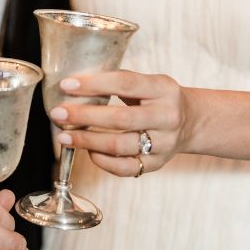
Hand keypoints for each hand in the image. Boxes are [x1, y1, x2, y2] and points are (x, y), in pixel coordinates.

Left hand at [50, 69, 191, 176]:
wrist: (190, 122)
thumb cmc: (160, 98)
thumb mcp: (150, 82)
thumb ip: (122, 81)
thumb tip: (80, 83)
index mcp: (163, 89)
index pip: (126, 83)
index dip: (95, 84)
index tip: (68, 85)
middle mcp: (166, 117)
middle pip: (120, 118)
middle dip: (84, 116)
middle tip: (58, 114)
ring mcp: (163, 143)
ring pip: (119, 146)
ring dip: (87, 142)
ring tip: (64, 136)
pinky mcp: (157, 164)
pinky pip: (125, 168)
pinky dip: (102, 161)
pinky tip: (88, 151)